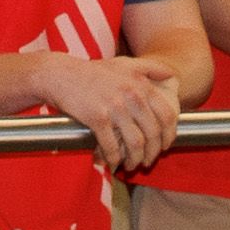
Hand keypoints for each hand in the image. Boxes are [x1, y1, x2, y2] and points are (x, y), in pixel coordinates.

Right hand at [42, 49, 185, 172]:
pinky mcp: (97, 118)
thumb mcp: (123, 64)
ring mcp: (115, 108)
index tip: (164, 145)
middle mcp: (132, 96)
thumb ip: (150, 67)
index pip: (167, 116)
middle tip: (147, 160)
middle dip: (153, 152)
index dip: (169, 135)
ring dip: (135, 159)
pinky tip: (112, 162)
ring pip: (135, 143)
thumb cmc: (91, 71)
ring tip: (131, 165)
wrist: (58, 74)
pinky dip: (114, 158)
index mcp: (141, 85)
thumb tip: (172, 74)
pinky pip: (112, 145)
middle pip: (152, 133)